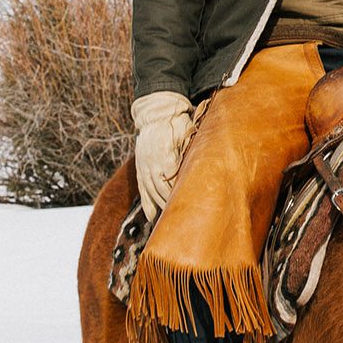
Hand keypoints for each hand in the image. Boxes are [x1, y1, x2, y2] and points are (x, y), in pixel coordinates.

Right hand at [131, 90, 193, 219]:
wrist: (156, 115)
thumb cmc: (179, 124)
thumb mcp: (188, 135)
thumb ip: (191, 153)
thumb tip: (202, 170)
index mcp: (166, 155)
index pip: (175, 182)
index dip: (182, 198)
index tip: (192, 211)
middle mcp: (152, 164)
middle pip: (162, 192)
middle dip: (172, 209)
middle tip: (184, 225)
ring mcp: (144, 168)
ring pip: (151, 194)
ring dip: (160, 210)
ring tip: (169, 227)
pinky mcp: (140, 170)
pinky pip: (143, 192)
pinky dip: (148, 206)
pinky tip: (152, 219)